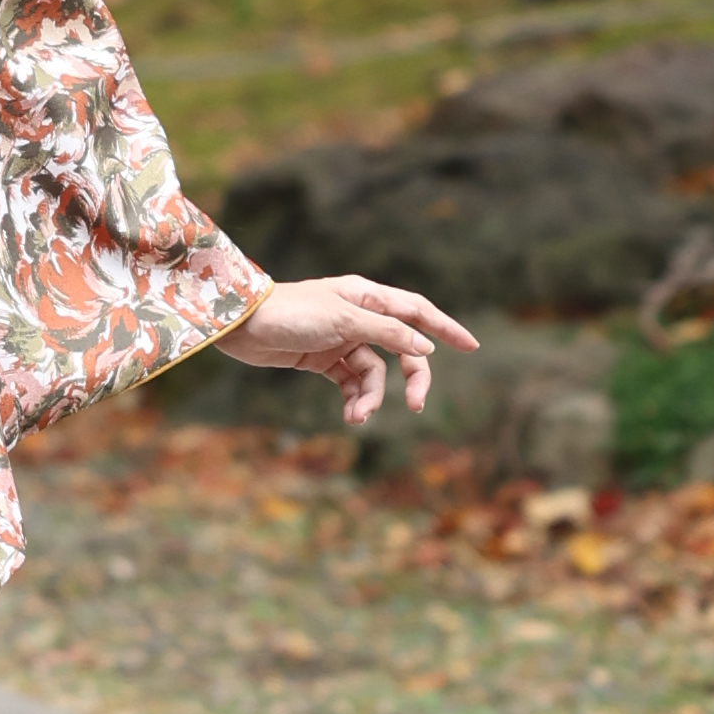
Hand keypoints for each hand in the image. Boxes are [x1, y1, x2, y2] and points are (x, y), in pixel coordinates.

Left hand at [223, 271, 475, 427]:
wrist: (241, 326)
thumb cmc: (291, 313)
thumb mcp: (343, 321)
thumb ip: (386, 334)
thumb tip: (425, 346)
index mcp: (367, 297)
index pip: (416, 311)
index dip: (445, 327)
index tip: (471, 346)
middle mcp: (359, 316)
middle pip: (401, 349)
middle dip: (411, 377)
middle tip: (416, 405)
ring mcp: (342, 339)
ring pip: (374, 372)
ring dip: (371, 397)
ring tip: (358, 416)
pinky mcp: (324, 360)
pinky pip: (351, 383)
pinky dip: (353, 400)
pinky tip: (349, 416)